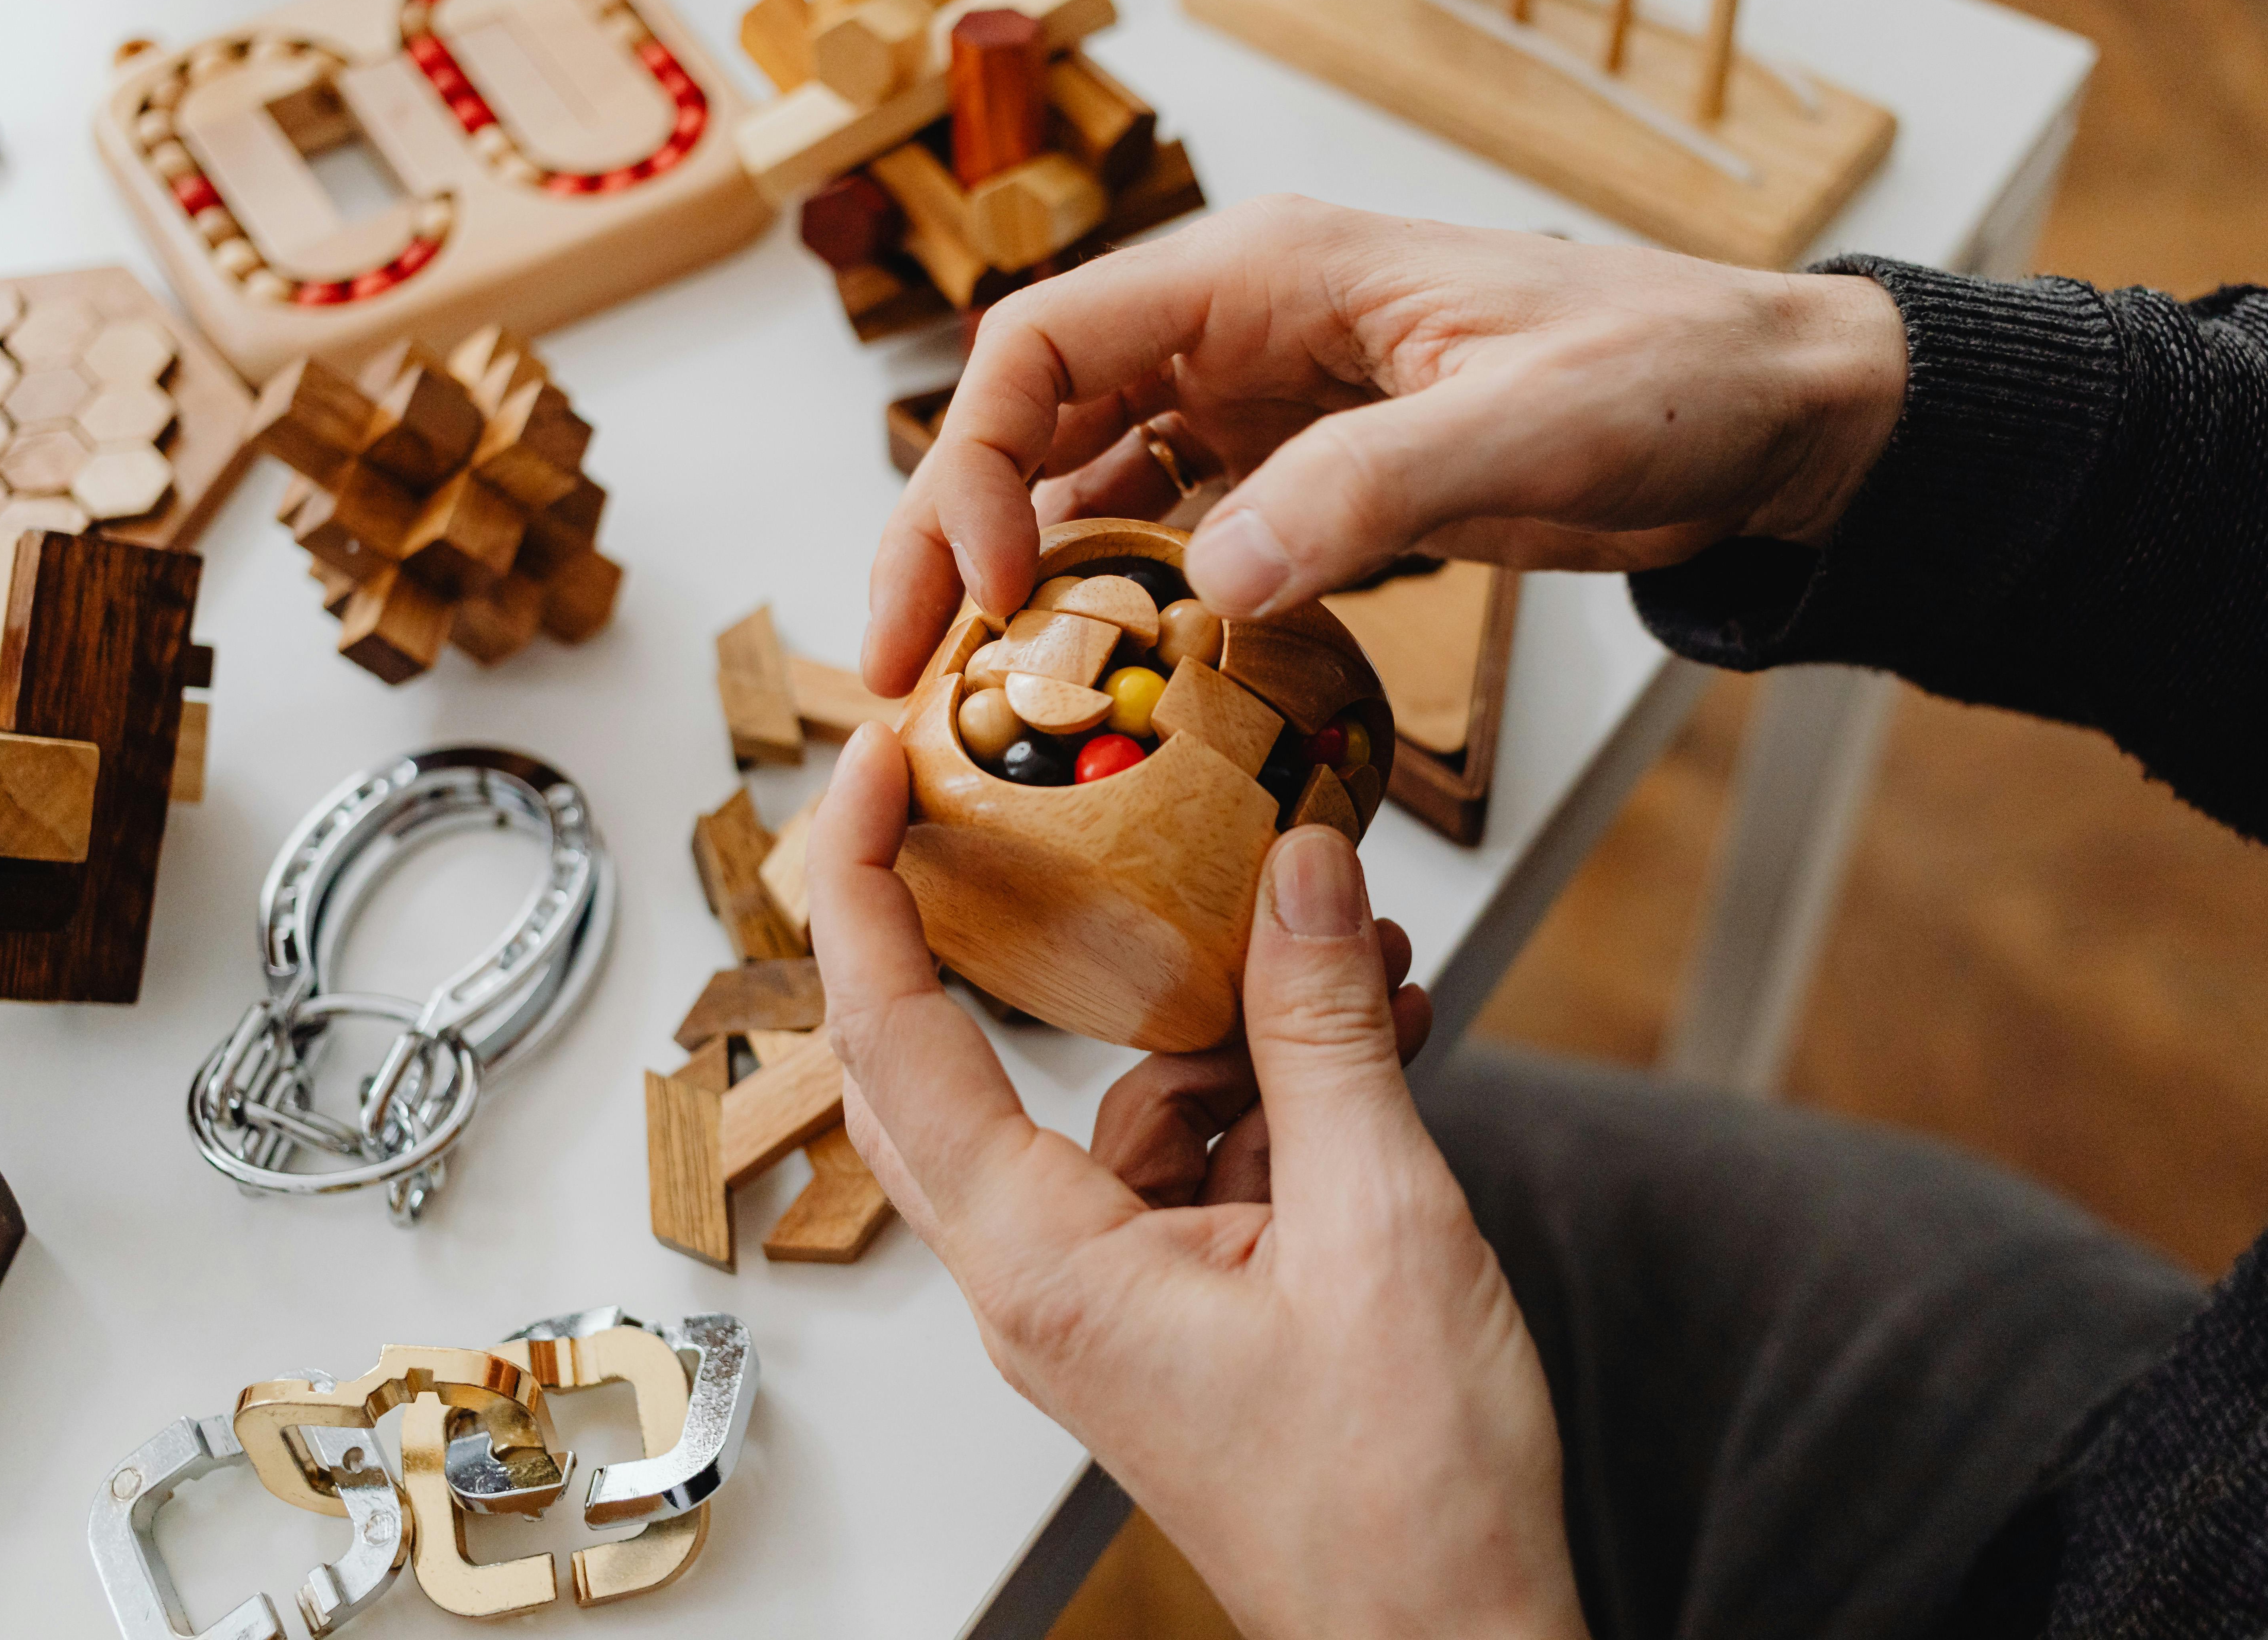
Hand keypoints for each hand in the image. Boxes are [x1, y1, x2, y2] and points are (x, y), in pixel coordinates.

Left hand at [811, 725, 1589, 1639]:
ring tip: (1355, 955)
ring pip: (1124, 1103)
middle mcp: (1051, 1280)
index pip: (898, 1043)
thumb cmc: (1402, 1497)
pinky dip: (1276, 1092)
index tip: (870, 771)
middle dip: (1003, 933)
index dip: (865, 892)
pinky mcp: (1187, 1303)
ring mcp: (1117, 1293)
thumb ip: (1323, 1034)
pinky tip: (1375, 1038)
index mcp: (1046, 1269)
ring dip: (1229, 1019)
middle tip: (1041, 809)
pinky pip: (1201, 1158)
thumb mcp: (1381, 1223)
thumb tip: (1299, 873)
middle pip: (963, 1066)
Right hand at [863, 195, 1906, 695]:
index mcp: (1270, 275)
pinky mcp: (1310, 477)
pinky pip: (1173, 527)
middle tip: (902, 667)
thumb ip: (1372, 490)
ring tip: (971, 689)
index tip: (974, 584)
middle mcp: (1245, 331)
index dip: (970, 458)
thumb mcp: (1530, 422)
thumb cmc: (1674, 378)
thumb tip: (1212, 580)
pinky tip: (1093, 671)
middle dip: (950, 531)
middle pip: (1035, 415)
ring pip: (1087, 475)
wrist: (1768, 416)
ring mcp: (1271, 407)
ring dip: (1019, 572)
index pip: (1047, 342)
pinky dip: (1117, 592)